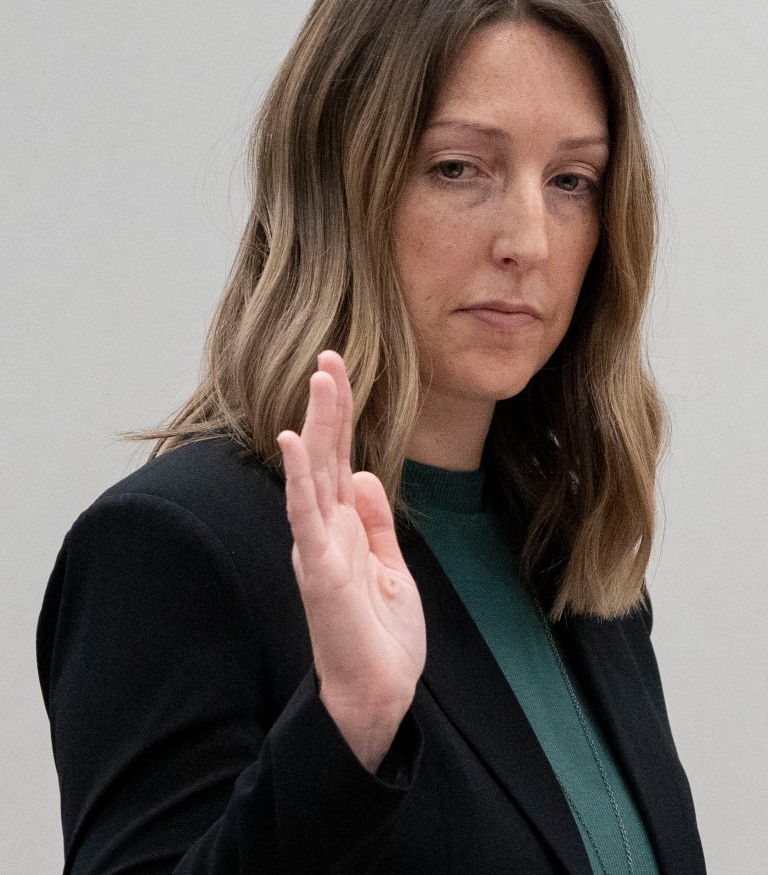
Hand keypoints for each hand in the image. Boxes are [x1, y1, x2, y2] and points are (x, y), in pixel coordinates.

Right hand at [277, 350, 425, 771]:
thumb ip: (375, 520)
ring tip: (321, 379)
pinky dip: (299, 478)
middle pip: (325, 454)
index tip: (339, 371)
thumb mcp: (389, 565)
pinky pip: (307, 517)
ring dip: (317, 424)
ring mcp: (320, 547)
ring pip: (315, 473)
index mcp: (344, 526)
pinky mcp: (321, 571)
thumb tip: (363, 475)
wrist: (377, 694)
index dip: (340, 415)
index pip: (339, 457)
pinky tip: (295, 442)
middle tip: (331, 355)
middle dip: (330, 404)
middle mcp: (326, 529)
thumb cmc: (380, 635)